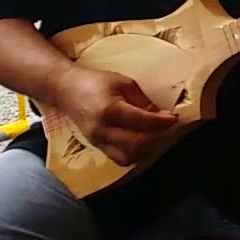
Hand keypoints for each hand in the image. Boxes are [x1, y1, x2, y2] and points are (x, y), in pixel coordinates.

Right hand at [54, 66, 177, 165]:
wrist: (65, 89)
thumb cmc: (96, 82)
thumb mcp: (124, 83)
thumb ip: (143, 101)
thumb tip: (162, 116)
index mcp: (110, 110)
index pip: (143, 122)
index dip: (163, 122)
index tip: (174, 118)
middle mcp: (103, 130)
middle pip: (137, 144)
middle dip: (158, 137)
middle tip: (166, 127)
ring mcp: (98, 141)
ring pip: (129, 156)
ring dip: (147, 148)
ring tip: (154, 133)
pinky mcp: (97, 146)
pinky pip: (120, 158)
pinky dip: (135, 153)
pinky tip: (141, 140)